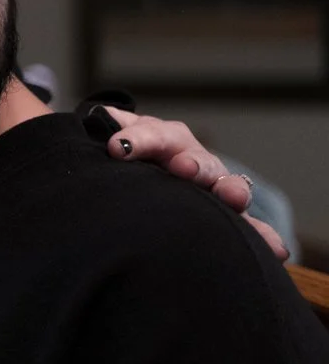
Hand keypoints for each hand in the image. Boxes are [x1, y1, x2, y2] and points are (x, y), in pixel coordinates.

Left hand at [95, 106, 288, 259]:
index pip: (151, 134)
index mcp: (163, 137)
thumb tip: (89, 115)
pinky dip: (260, 235)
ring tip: (232, 198)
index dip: (137, 139)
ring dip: (230, 191)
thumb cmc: (127, 153)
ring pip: (227, 185)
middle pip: (197, 159)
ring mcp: (212, 185)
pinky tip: (275, 248)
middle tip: (182, 168)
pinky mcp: (225, 213)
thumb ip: (107, 130)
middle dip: (191, 163)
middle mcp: (192, 158)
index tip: (118, 147)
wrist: (146, 170)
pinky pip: (247, 225)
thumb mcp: (115, 138)